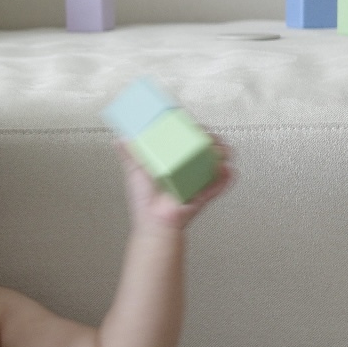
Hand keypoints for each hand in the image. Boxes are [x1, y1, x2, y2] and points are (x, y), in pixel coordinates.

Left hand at [119, 137, 233, 230]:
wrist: (153, 223)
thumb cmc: (143, 201)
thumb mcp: (134, 171)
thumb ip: (128, 155)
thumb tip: (119, 138)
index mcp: (171, 161)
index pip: (185, 141)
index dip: (192, 131)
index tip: (194, 123)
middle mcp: (185, 169)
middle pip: (204, 149)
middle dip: (211, 140)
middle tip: (208, 136)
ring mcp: (196, 181)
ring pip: (215, 163)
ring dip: (221, 154)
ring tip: (220, 151)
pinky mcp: (203, 195)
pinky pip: (219, 185)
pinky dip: (226, 177)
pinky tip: (227, 170)